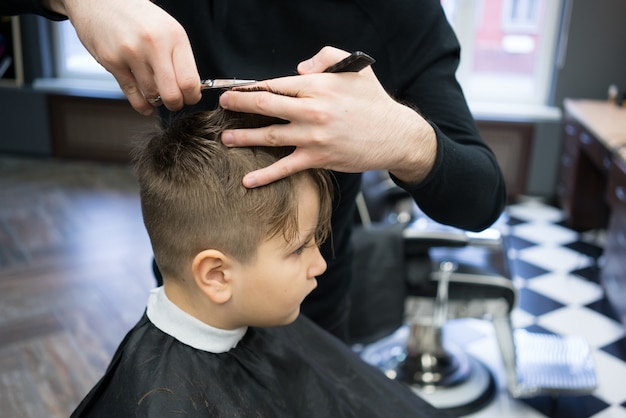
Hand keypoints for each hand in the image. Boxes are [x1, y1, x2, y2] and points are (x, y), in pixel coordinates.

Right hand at [47, 0, 201, 114]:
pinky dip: (141, 105)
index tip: (190, 97)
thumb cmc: (138, 17)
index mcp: (174, 36)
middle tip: (174, 102)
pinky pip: (131, 94)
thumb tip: (190, 88)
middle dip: (176, 104)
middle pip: (172, 93)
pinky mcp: (112, 61)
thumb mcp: (167, 29)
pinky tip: (146, 106)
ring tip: (157, 95)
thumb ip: (179, 57)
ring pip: (152, 94)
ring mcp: (131, 53)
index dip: (192, 96)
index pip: (190, 81)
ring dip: (157, 100)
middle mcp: (154, 44)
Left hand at [219, 46, 436, 187]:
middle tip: (222, 105)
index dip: (252, 86)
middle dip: (238, 104)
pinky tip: (248, 181)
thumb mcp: (354, 68)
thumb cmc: (374, 100)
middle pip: (264, 106)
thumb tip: (298, 69)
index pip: (275, 84)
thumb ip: (325, 58)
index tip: (236, 89)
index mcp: (317, 85)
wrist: (395, 135)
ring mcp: (312, 136)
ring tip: (225, 139)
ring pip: (269, 136)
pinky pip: (285, 167)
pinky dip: (265, 176)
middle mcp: (311, 110)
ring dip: (243, 137)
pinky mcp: (317, 158)